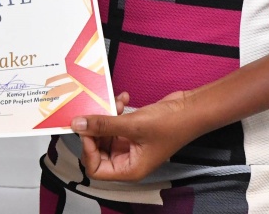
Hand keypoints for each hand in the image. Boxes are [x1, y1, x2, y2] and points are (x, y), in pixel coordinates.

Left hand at [71, 90, 195, 181]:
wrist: (192, 109)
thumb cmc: (170, 124)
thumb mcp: (132, 125)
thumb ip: (102, 125)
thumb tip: (77, 125)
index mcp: (129, 169)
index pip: (95, 169)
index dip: (87, 150)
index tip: (87, 129)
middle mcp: (128, 160)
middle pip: (96, 150)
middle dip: (95, 130)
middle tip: (95, 112)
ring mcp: (129, 145)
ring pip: (104, 133)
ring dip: (106, 117)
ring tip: (116, 104)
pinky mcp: (132, 131)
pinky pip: (114, 123)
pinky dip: (115, 111)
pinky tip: (123, 99)